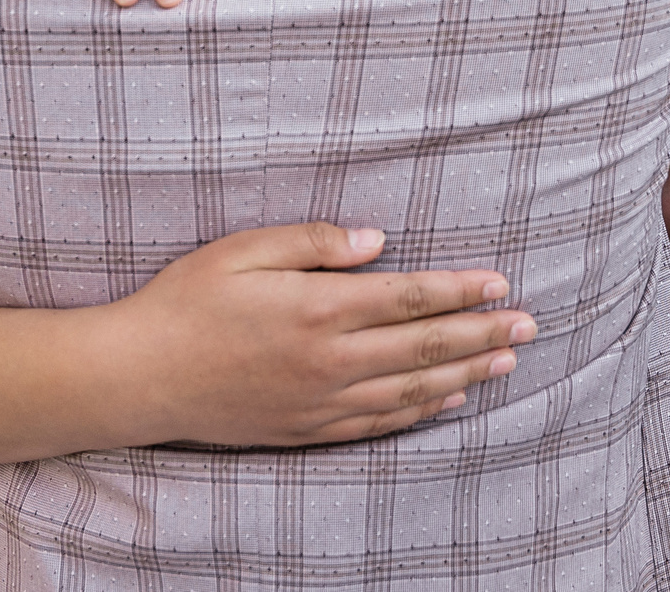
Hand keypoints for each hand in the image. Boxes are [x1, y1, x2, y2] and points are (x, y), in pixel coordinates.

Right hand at [106, 222, 536, 445]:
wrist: (139, 377)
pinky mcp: (307, 430)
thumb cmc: (185, 302)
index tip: (500, 281)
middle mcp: (328, 361)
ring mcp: (320, 403)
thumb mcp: (242, 250)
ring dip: (466, 374)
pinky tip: (449, 400)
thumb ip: (312, 242)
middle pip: (424, 347)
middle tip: (529, 323)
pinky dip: (422, 412)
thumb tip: (376, 240)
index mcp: (316, 308)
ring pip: (412, 390)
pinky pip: (380, 423)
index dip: (459, 290)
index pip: (409, 298)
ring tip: (506, 360)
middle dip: (482, 332)